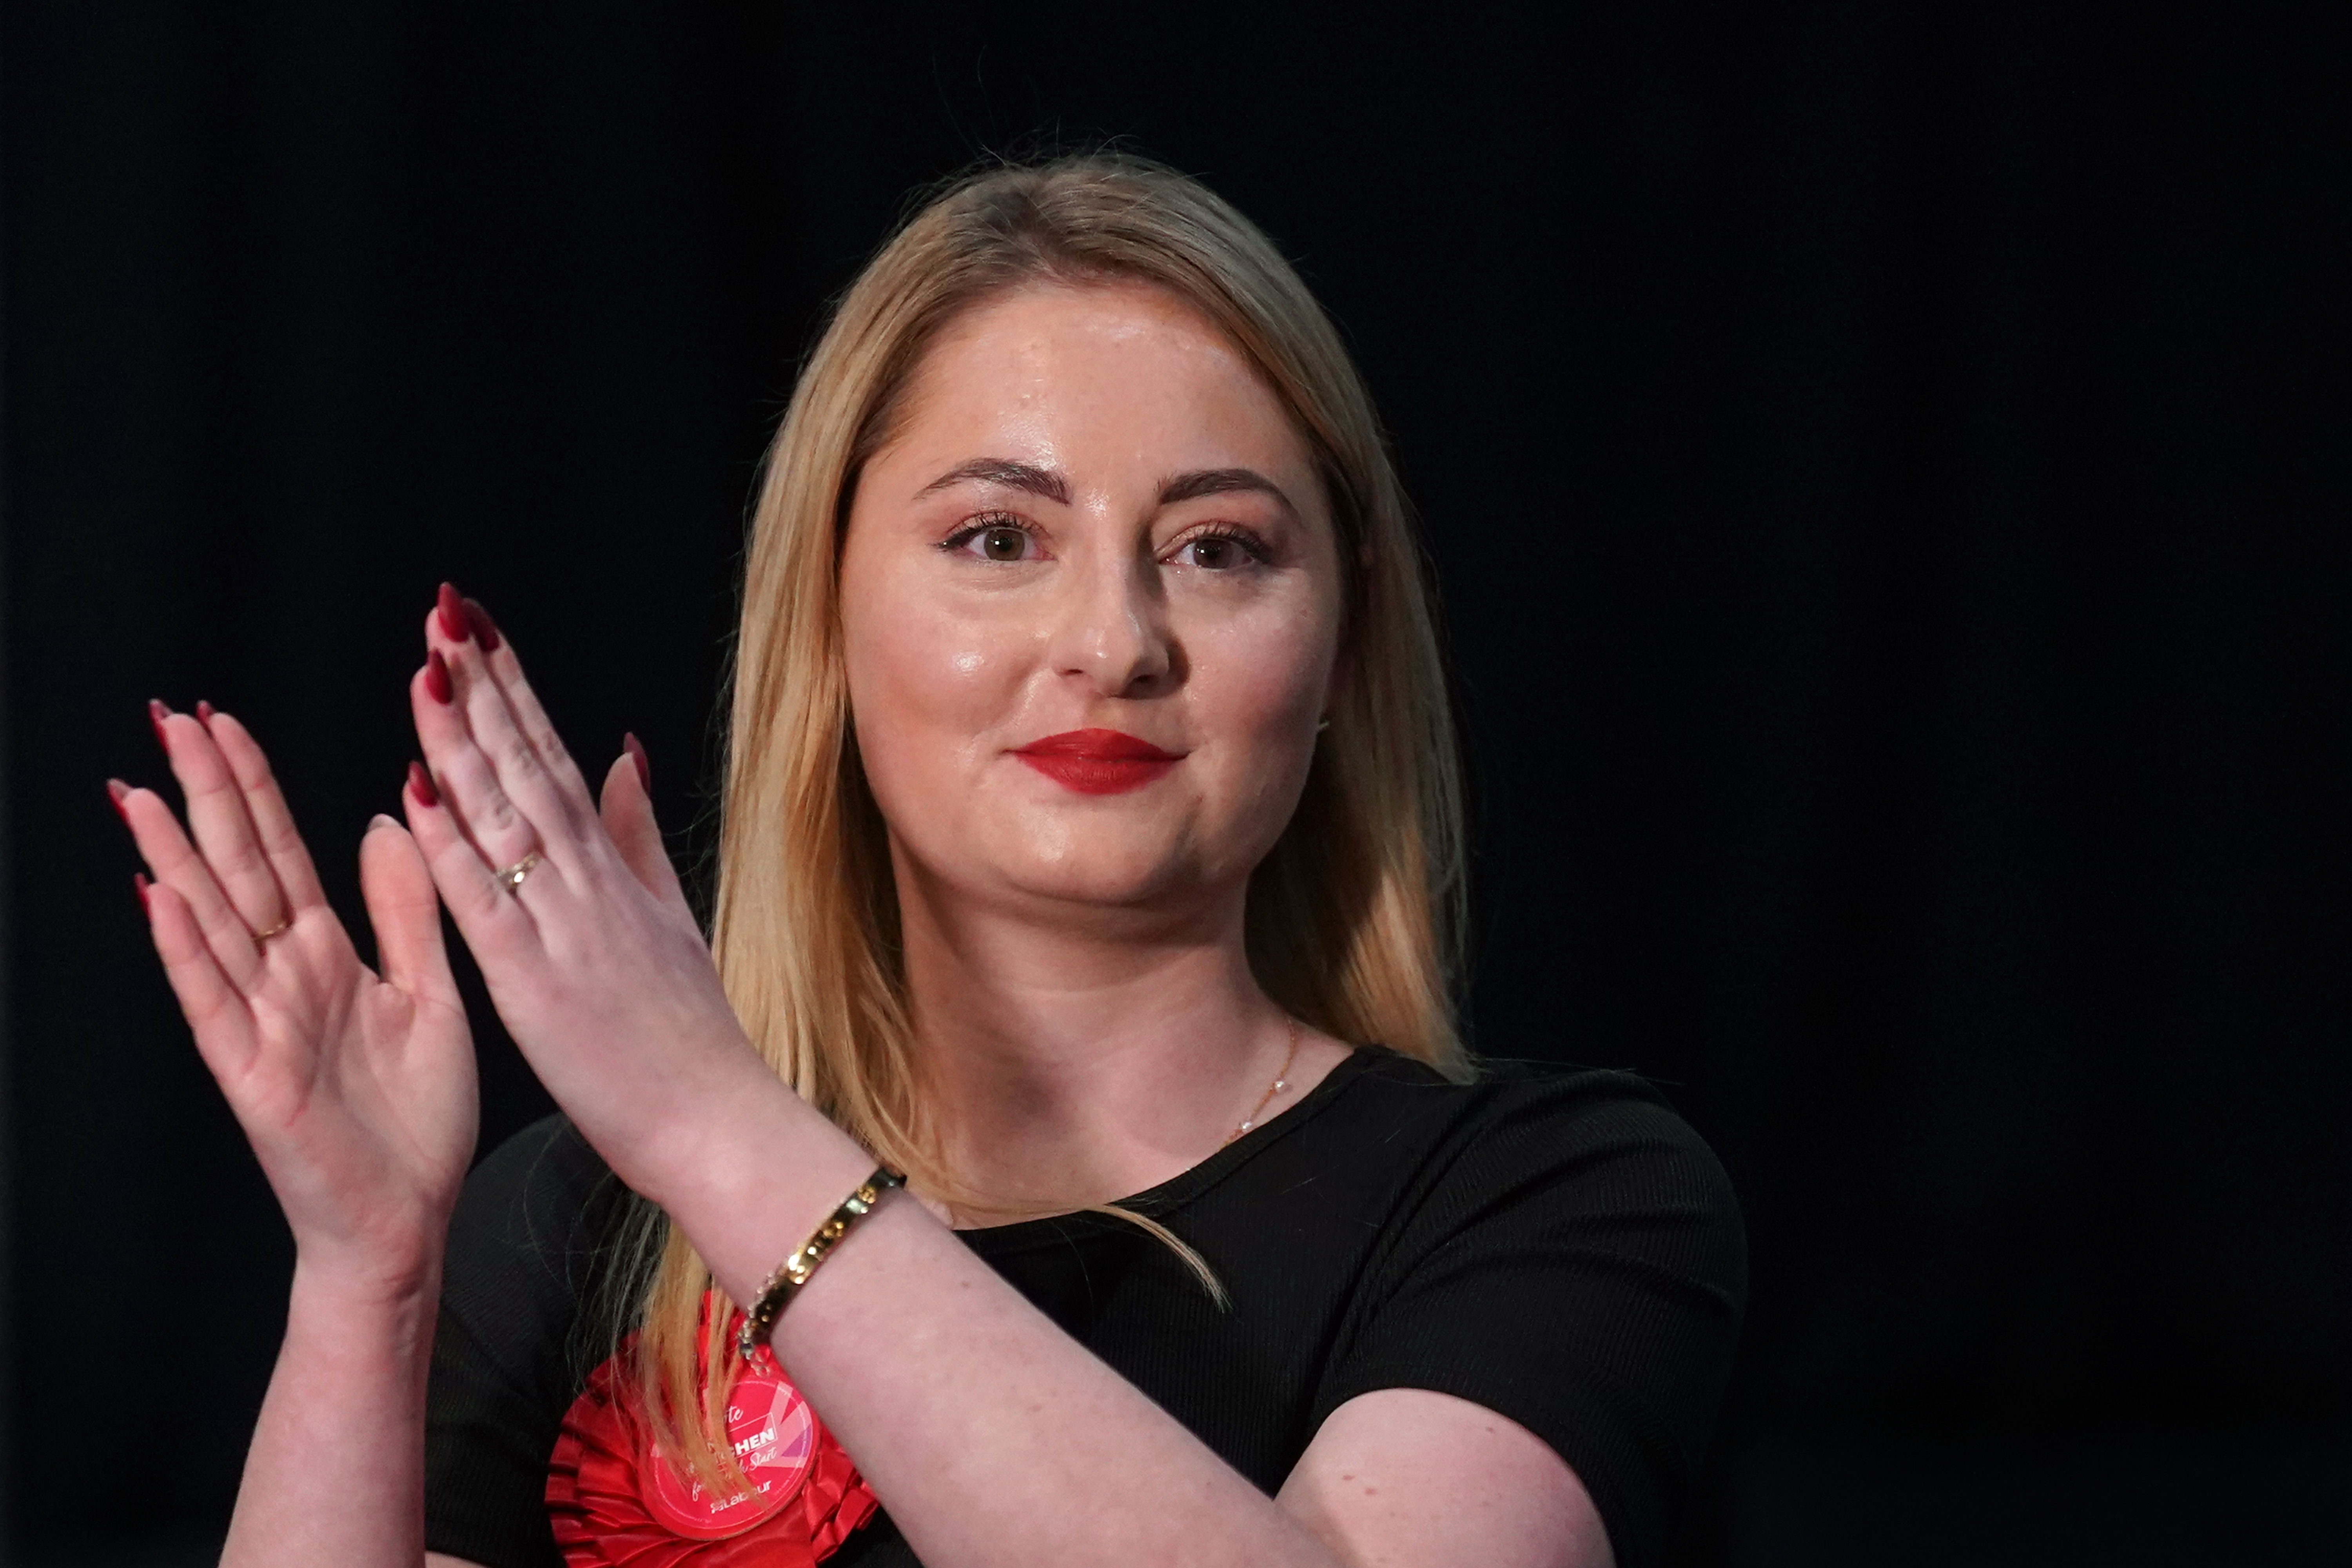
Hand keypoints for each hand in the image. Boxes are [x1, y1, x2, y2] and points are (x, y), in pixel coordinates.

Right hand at [114, 705, 477, 1291]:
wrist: (412, 1217)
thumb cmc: (417, 1118)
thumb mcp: (430, 992)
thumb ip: (406, 911)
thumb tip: (386, 823)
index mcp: (329, 957)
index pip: (281, 852)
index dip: (252, 787)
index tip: (222, 721)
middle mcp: (286, 980)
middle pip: (237, 869)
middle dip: (204, 794)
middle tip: (168, 719)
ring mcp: (262, 1025)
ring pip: (210, 922)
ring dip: (173, 857)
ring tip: (140, 791)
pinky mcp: (253, 1076)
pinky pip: (214, 1003)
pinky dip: (186, 950)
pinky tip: (160, 900)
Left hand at [400, 588, 772, 1200]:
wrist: (719, 1120)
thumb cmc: (689, 1037)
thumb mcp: (672, 918)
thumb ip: (639, 835)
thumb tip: (622, 753)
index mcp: (610, 870)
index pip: (552, 758)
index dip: (512, 688)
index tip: (478, 628)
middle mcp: (586, 883)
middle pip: (525, 764)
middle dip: (482, 683)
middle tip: (444, 609)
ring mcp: (562, 926)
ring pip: (502, 814)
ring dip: (458, 737)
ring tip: (425, 665)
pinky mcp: (534, 980)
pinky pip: (482, 900)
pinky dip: (448, 843)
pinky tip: (415, 790)